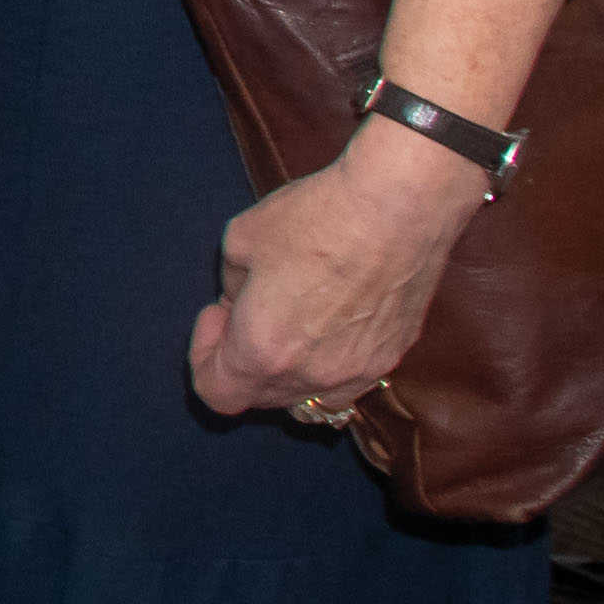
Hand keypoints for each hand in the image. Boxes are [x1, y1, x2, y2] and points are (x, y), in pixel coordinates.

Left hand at [190, 126, 489, 423]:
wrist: (400, 205)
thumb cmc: (316, 217)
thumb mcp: (240, 241)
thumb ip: (233, 288)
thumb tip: (242, 306)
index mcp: (264, 349)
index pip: (216, 394)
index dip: (203, 358)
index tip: (215, 315)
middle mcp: (313, 375)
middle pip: (261, 397)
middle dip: (243, 361)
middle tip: (246, 309)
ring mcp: (360, 372)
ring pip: (309, 396)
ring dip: (287, 370)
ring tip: (289, 318)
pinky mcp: (393, 357)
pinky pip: (348, 381)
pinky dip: (327, 365)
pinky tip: (329, 320)